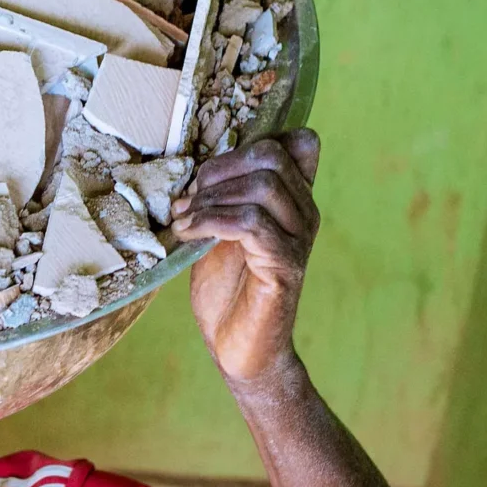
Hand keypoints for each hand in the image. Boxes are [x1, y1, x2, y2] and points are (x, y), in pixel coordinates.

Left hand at [170, 129, 319, 383]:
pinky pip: (251, 224)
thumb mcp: (218, 229)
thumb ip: (220, 196)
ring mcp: (299, 239)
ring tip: (182, 221)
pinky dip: (211, 222)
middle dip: (219, 169)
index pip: (298, 141)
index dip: (249, 143)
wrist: (235, 345)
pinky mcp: (285, 266)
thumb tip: (193, 169)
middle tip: (187, 198)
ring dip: (209, 199)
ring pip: (262, 186)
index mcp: (293, 199)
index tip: (207, 174)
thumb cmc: (226, 288)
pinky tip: (188, 235)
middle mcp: (305, 213)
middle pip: (271, 156)